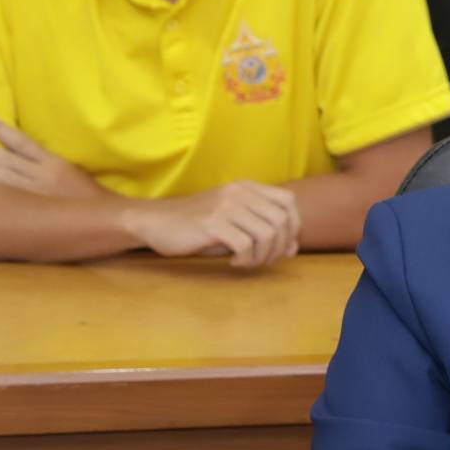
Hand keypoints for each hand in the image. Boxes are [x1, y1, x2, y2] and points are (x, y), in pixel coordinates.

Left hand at [0, 112, 110, 198]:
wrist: (111, 216)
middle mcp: (43, 174)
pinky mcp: (38, 205)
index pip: (22, 141)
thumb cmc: (93, 199)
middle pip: (5, 157)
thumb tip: (28, 159)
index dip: (0, 129)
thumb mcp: (73, 175)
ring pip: (3, 174)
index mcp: (54, 163)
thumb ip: (51, 167)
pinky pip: (13, 192)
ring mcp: (38, 190)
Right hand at [123, 181, 301, 269]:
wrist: (155, 222)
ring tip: (247, 261)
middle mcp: (239, 193)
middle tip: (263, 259)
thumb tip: (294, 249)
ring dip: (263, 256)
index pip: (288, 201)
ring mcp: (226, 207)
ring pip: (267, 234)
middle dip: (280, 247)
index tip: (282, 244)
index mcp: (247, 188)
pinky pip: (245, 245)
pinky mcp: (212, 224)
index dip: (293, 225)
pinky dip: (245, 259)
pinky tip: (234, 261)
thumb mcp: (234, 225)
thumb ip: (264, 233)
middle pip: (282, 220)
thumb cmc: (198, 226)